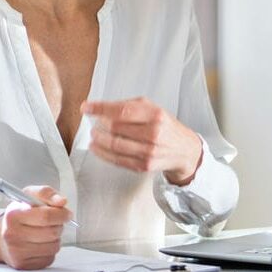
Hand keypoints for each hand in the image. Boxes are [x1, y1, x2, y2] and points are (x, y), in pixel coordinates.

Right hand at [0, 185, 69, 269]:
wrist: (2, 237)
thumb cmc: (19, 214)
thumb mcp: (29, 196)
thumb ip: (47, 193)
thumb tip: (61, 201)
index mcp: (13, 215)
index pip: (46, 216)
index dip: (61, 214)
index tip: (66, 214)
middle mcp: (12, 235)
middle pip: (52, 232)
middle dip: (58, 226)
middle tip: (54, 222)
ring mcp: (17, 252)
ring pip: (54, 246)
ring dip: (55, 238)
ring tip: (44, 233)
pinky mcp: (23, 265)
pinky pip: (50, 257)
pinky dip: (50, 250)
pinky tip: (40, 244)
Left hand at [83, 97, 204, 184]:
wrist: (184, 150)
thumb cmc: (166, 127)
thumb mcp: (153, 108)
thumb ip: (130, 106)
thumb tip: (101, 108)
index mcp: (155, 115)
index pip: (121, 111)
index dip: (100, 109)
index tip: (86, 108)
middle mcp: (153, 133)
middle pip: (115, 128)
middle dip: (99, 125)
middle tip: (94, 123)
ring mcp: (149, 151)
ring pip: (114, 145)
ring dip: (98, 139)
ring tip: (94, 135)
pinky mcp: (144, 165)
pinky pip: (117, 160)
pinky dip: (102, 153)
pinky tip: (97, 148)